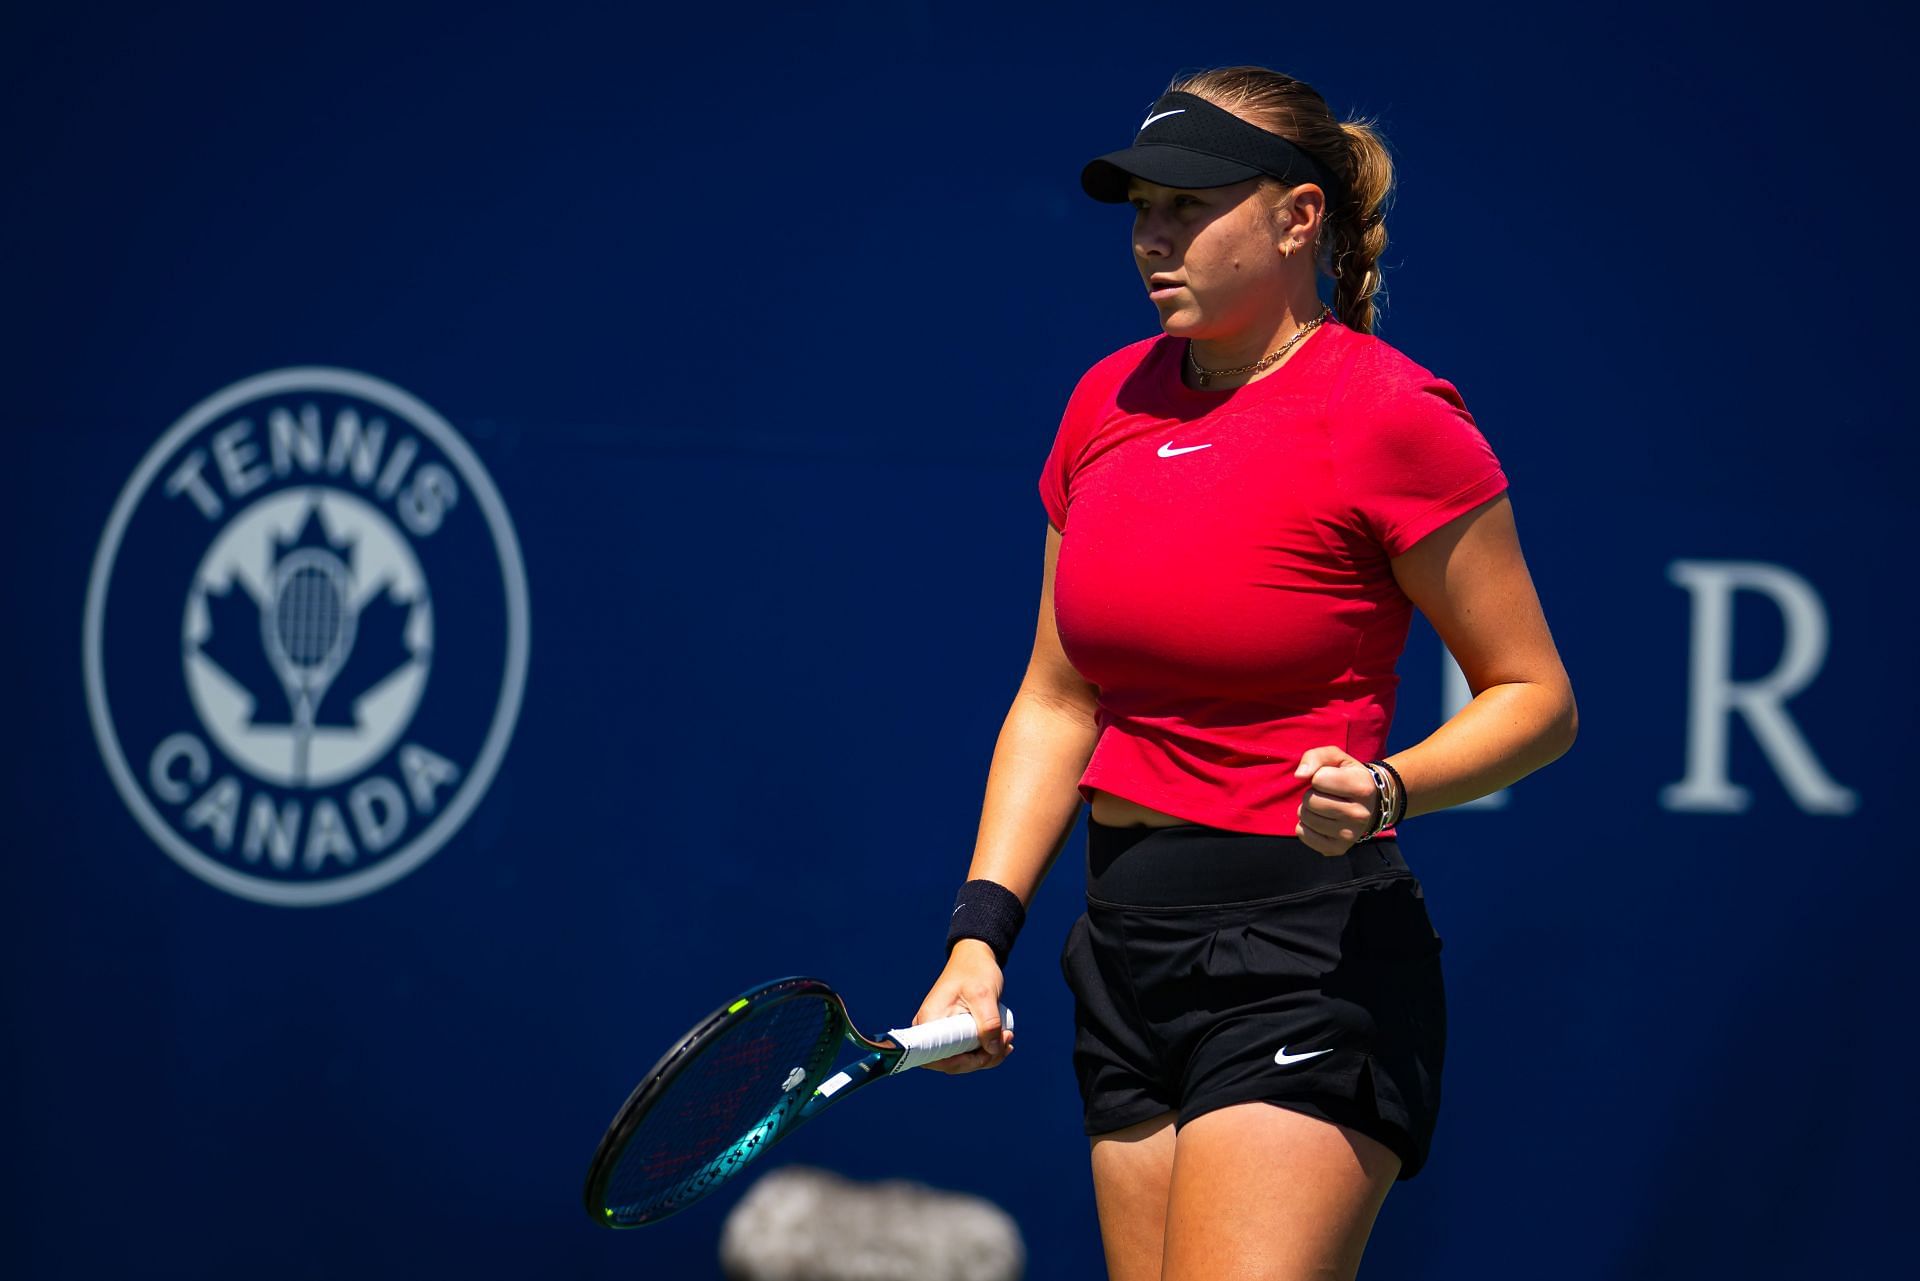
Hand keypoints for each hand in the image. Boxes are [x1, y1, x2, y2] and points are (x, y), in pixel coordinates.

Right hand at [910, 939, 1013, 1073]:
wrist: (975, 958)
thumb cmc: (975, 970)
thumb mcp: (984, 994)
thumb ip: (988, 1023)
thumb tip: (992, 1050)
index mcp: (930, 1020)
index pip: (934, 1057)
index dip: (958, 1064)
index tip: (983, 1055)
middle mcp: (930, 1029)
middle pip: (950, 1063)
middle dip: (980, 1060)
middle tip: (1006, 1042)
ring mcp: (942, 1033)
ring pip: (962, 1060)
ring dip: (988, 1056)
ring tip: (1008, 1037)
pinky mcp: (954, 1033)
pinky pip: (967, 1052)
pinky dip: (987, 1052)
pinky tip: (1004, 1042)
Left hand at [1293, 745, 1380, 857]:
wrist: (1371, 804)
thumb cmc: (1348, 776)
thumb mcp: (1337, 758)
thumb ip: (1315, 757)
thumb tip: (1299, 776)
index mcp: (1362, 788)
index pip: (1318, 779)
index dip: (1319, 777)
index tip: (1332, 780)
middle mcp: (1359, 814)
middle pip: (1310, 801)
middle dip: (1311, 794)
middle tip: (1326, 795)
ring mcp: (1350, 835)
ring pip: (1305, 817)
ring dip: (1307, 809)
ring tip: (1323, 807)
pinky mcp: (1338, 848)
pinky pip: (1303, 834)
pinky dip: (1305, 825)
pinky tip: (1319, 821)